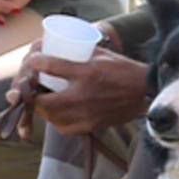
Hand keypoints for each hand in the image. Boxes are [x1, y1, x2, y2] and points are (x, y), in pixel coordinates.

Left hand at [7, 42, 148, 137]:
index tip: (33, 62)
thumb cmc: (123, 70)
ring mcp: (86, 114)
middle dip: (35, 94)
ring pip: (51, 117)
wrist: (145, 92)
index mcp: (85, 73)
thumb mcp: (99, 54)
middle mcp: (83, 96)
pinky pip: (65, 128)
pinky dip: (57, 121)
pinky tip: (60, 114)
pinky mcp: (91, 126)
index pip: (49, 66)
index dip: (34, 63)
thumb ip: (76, 54)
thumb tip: (54, 50)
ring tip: (47, 100)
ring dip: (44, 109)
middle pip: (43, 101)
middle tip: (36, 87)